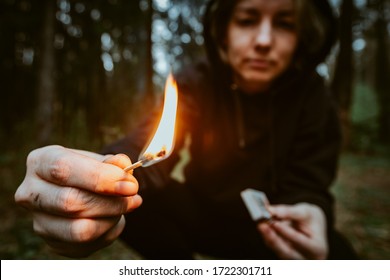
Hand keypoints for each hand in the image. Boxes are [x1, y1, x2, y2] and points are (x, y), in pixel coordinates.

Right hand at [14, 145, 141, 257]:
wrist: (82, 191)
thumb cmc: (90, 171)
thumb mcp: (101, 160)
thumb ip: (113, 162)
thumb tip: (123, 164)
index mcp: (40, 161)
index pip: (62, 169)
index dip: (100, 178)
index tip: (129, 184)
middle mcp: (31, 192)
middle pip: (70, 202)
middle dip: (111, 201)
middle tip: (134, 197)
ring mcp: (39, 220)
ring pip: (79, 228)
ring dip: (112, 218)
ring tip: (125, 206)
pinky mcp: (53, 242)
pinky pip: (87, 244)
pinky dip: (109, 231)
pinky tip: (114, 218)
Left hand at [258, 203, 327, 258]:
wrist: (311, 224)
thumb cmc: (311, 218)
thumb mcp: (305, 211)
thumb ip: (289, 211)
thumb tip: (270, 210)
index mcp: (317, 248)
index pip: (301, 242)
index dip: (287, 233)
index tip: (275, 223)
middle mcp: (305, 258)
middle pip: (286, 252)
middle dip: (273, 239)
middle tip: (262, 225)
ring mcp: (292, 258)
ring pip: (276, 249)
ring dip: (267, 236)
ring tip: (261, 222)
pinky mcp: (282, 254)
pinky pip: (272, 245)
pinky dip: (267, 234)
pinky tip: (262, 223)